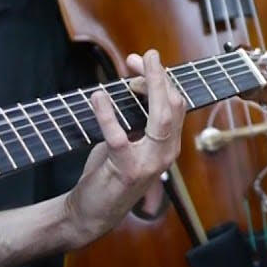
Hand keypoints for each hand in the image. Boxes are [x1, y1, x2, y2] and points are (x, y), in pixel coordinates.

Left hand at [64, 50, 185, 245]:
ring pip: (159, 116)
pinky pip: (119, 137)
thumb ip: (135, 115)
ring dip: (149, 84)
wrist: (92, 212)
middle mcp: (166, 153)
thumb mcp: (128, 140)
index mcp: (168, 144)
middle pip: (172, 105)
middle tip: (146, 54)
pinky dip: (107, 114)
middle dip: (159, 75)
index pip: (174, 104)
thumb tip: (133, 80)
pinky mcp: (127, 171)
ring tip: (133, 63)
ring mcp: (150, 163)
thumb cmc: (110, 172)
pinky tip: (98, 97)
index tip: (143, 60)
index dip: (161, 78)